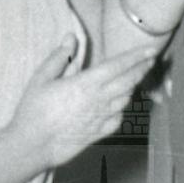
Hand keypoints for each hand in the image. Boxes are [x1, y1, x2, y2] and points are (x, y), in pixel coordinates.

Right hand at [10, 36, 155, 171]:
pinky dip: (123, 108)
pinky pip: (119, 118)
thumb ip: (60, 57)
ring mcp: (101, 118)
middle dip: (142, 68)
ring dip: (132, 87)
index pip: (118, 66)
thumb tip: (71, 36)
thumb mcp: (41, 78)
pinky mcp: (99, 133)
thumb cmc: (33, 110)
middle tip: (150, 60)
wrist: (33, 146)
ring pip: (126, 99)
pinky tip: (120, 104)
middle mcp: (99, 100)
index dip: (136, 57)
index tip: (150, 50)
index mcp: (86, 84)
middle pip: (128, 81)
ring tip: (135, 78)